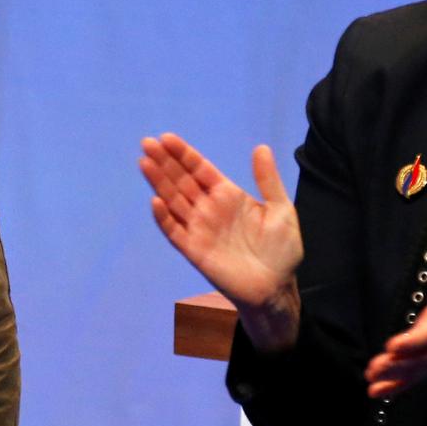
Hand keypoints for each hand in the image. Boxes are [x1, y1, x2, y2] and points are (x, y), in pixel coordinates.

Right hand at [140, 133, 303, 350]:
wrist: (276, 287)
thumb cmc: (281, 250)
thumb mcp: (281, 210)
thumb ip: (268, 180)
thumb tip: (261, 147)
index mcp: (227, 195)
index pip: (200, 169)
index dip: (183, 154)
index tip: (166, 138)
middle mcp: (209, 208)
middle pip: (181, 180)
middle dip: (165, 162)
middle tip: (147, 142)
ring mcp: (199, 228)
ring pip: (173, 200)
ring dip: (158, 182)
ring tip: (144, 163)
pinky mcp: (194, 250)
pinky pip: (174, 231)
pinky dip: (164, 218)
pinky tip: (156, 201)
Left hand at [363, 224, 426, 397]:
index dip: (413, 341)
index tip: (394, 345)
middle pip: (417, 358)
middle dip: (398, 363)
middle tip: (377, 367)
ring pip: (412, 372)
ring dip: (392, 377)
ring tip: (372, 382)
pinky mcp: (424, 370)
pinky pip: (409, 382)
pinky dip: (394, 388)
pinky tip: (375, 393)